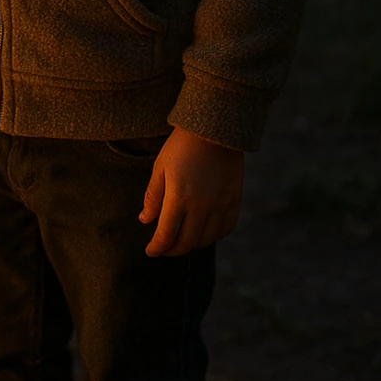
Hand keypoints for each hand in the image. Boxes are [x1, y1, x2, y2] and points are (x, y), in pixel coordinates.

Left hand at [139, 126, 243, 256]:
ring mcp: (220, 204)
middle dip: (171, 250)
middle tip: (164, 249)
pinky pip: (226, 229)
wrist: (213, 128)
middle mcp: (201, 206)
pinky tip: (204, 233)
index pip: (166, 235)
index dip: (157, 248)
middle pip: (186, 242)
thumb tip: (145, 220)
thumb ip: (153, 196)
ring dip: (192, 244)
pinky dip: (214, 236)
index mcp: (178, 197)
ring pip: (206, 239)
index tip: (150, 251)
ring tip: (182, 240)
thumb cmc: (181, 146)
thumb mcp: (160, 168)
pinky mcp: (234, 200)